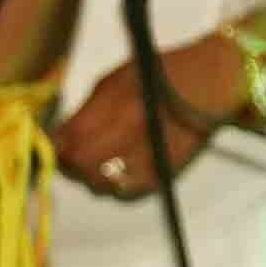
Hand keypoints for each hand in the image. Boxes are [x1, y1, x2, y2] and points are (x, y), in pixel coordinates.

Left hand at [50, 50, 199, 199]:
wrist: (209, 85)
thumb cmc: (159, 75)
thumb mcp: (115, 80)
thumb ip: (86, 111)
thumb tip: (60, 137)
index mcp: (117, 104)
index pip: (69, 140)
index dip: (57, 145)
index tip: (56, 143)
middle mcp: (132, 132)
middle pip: (80, 165)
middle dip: (70, 161)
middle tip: (72, 154)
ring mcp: (149, 155)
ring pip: (99, 183)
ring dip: (91, 175)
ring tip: (98, 159)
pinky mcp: (162, 173)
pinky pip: (124, 191)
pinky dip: (115, 183)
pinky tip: (119, 166)